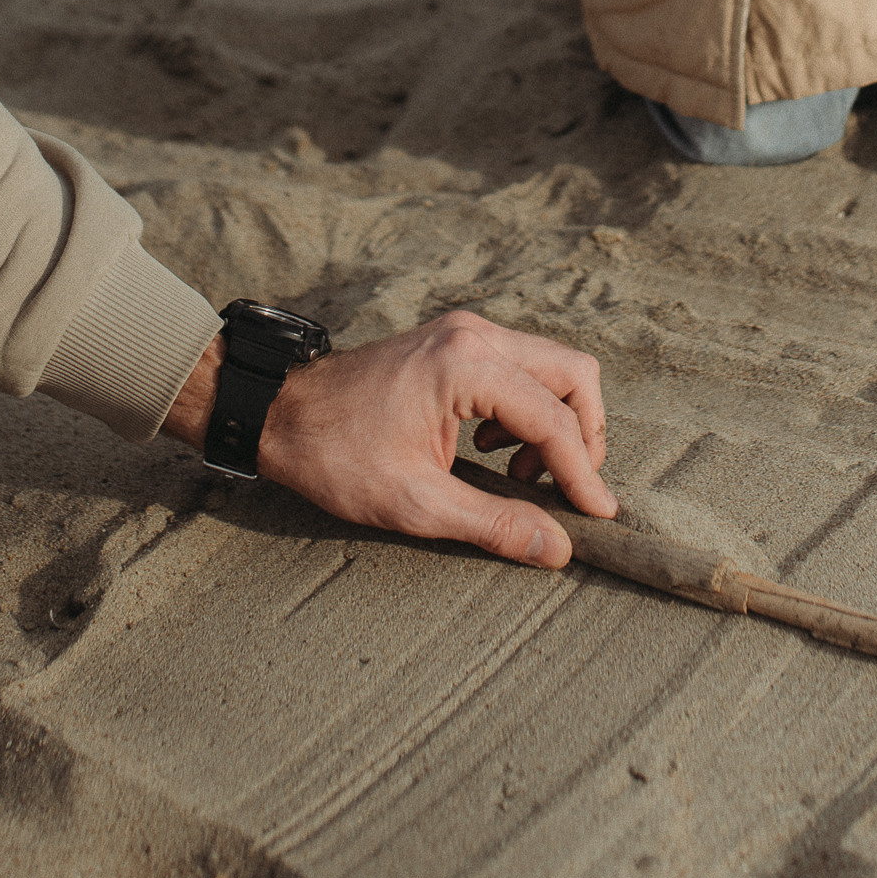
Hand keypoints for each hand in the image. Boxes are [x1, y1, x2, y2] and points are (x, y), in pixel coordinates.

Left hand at [257, 310, 614, 565]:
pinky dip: (526, 408)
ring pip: (551, 367)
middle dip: (583, 435)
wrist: (277, 411)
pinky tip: (491, 447)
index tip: (599, 515)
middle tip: (566, 488)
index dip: (583, 472)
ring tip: (517, 473)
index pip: (552, 418)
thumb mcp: (414, 503)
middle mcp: (474, 334)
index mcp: (465, 365)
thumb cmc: (335, 455)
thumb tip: (557, 547)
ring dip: (554, 422)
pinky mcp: (455, 340)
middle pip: (571, 374)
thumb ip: (492, 523)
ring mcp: (465, 331)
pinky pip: (520, 367)